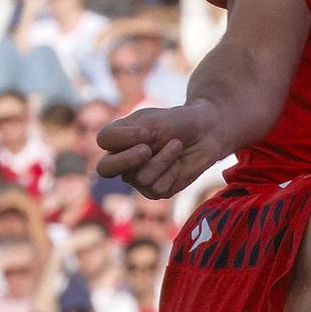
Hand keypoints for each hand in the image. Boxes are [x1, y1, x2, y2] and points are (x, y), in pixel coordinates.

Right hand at [96, 99, 223, 196]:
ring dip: (163, 160)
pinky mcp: (156, 190)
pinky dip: (172, 173)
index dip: (123, 138)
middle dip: (126, 160)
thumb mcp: (154, 121)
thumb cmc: (177, 122)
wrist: (206, 133)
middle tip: (147, 150)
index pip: (104, 140)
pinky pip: (157, 188)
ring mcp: (137, 177)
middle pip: (105, 169)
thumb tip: (131, 163)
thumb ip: (134, 137)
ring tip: (176, 145)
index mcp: (117, 138)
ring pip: (140, 177)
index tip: (146, 132)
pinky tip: (179, 163)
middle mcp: (122, 160)